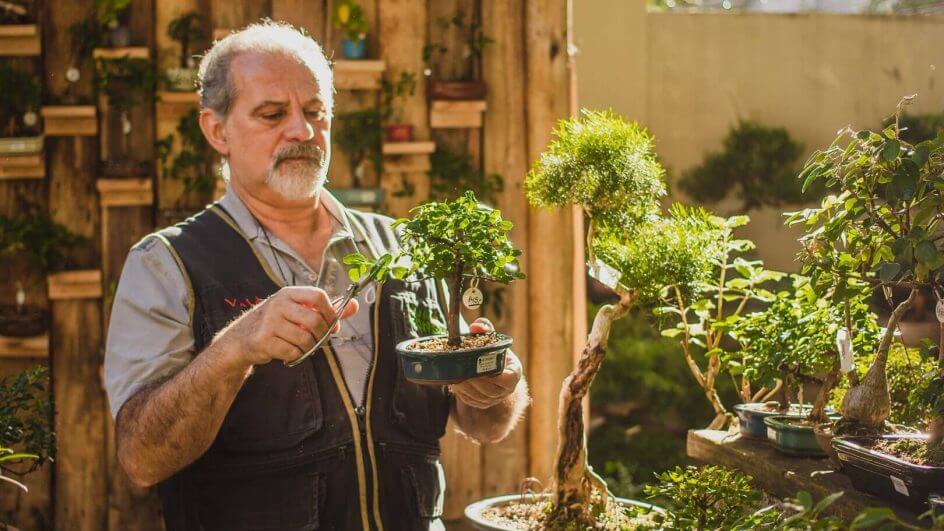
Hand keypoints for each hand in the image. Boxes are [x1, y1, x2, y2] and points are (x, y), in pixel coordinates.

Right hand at [214, 286, 358, 366]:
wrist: (242, 338)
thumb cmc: (276, 323)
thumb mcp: (298, 310)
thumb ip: (327, 309)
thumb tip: (355, 305)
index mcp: (289, 294)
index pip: (318, 296)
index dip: (330, 312)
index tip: (332, 324)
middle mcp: (279, 304)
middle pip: (315, 320)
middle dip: (323, 335)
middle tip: (319, 340)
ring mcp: (270, 322)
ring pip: (305, 339)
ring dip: (309, 347)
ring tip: (303, 347)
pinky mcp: (264, 340)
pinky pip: (293, 351)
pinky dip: (296, 355)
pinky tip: (289, 353)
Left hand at [451, 318, 521, 408]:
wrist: (493, 367)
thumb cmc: (494, 351)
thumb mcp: (492, 338)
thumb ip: (485, 329)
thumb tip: (475, 327)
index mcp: (513, 373)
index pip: (508, 379)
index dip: (495, 377)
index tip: (480, 369)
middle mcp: (506, 390)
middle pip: (490, 390)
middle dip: (474, 382)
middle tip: (460, 373)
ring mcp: (495, 399)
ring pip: (479, 397)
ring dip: (466, 389)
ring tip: (454, 378)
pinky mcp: (483, 404)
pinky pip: (472, 401)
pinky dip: (462, 394)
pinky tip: (454, 384)